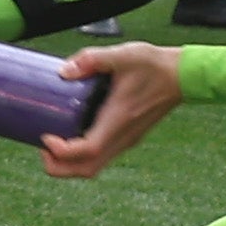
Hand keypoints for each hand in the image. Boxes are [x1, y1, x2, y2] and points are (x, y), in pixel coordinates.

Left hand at [38, 42, 186, 178]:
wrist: (184, 75)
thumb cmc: (154, 65)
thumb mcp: (122, 55)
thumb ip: (92, 60)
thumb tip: (63, 71)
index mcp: (118, 120)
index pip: (88, 151)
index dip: (62, 152)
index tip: (45, 137)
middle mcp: (123, 137)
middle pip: (87, 169)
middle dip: (59, 167)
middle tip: (41, 147)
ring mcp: (126, 140)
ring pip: (94, 167)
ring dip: (68, 165)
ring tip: (49, 145)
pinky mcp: (127, 137)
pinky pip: (101, 157)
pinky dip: (80, 157)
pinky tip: (69, 136)